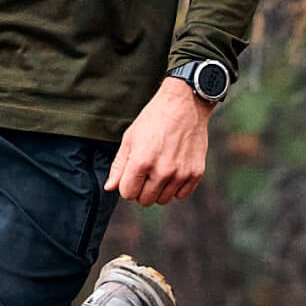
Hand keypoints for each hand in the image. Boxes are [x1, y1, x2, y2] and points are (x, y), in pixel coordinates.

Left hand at [105, 77, 211, 205]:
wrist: (184, 105)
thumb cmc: (153, 120)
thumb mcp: (130, 138)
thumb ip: (119, 166)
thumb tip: (110, 188)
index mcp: (141, 162)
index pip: (127, 193)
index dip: (127, 185)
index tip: (131, 173)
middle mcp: (162, 171)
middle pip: (145, 200)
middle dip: (141, 189)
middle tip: (146, 172)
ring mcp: (181, 173)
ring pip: (163, 200)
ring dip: (159, 189)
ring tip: (160, 169)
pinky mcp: (196, 173)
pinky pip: (181, 195)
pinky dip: (176, 187)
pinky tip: (174, 170)